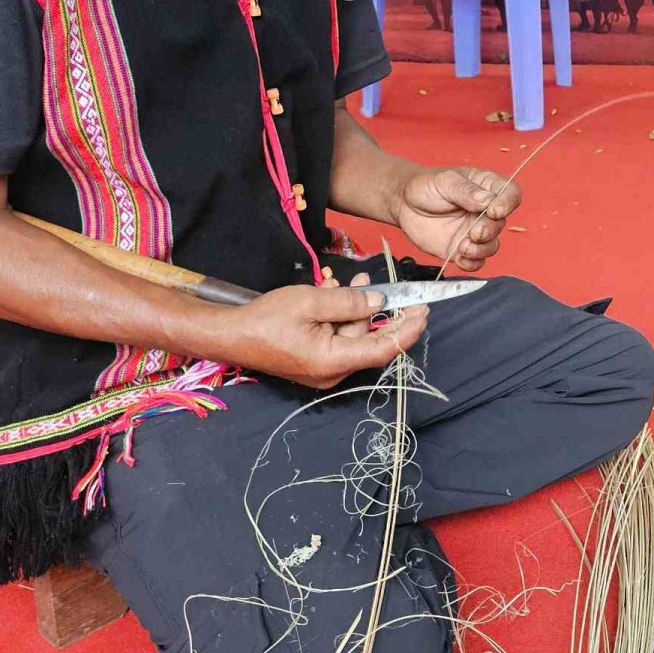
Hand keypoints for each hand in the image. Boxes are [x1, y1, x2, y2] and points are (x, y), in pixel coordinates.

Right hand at [205, 283, 426, 388]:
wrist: (230, 335)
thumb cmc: (266, 319)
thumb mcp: (311, 301)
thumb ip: (349, 302)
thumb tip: (379, 301)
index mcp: (333, 362)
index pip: (383, 350)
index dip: (407, 331)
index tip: (423, 311)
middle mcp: (332, 371)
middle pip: (369, 341)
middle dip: (378, 312)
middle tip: (390, 287)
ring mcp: (322, 368)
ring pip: (352, 336)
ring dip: (356, 309)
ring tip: (352, 280)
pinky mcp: (314, 360)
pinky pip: (337, 338)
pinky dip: (340, 317)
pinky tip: (336, 292)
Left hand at [395, 167, 521, 270]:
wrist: (403, 204)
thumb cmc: (425, 186)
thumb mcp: (445, 181)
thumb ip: (467, 191)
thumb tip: (488, 201)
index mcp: (486, 188)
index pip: (510, 195)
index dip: (508, 203)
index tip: (494, 210)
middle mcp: (485, 211)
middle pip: (501, 223)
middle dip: (490, 230)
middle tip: (474, 232)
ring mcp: (474, 232)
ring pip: (492, 246)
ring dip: (481, 249)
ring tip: (463, 246)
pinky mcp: (462, 249)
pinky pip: (476, 261)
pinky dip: (472, 263)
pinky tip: (460, 257)